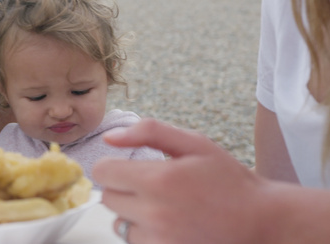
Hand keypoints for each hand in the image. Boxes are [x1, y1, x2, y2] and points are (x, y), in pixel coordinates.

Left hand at [92, 119, 266, 243]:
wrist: (261, 223)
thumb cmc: (228, 180)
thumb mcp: (195, 144)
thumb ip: (149, 132)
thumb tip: (109, 138)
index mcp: (158, 180)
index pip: (102, 172)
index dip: (112, 166)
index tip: (127, 167)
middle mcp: (153, 214)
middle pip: (107, 198)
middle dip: (122, 188)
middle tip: (150, 186)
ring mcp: (158, 240)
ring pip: (117, 222)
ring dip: (131, 214)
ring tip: (162, 207)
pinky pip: (133, 242)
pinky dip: (143, 233)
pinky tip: (167, 225)